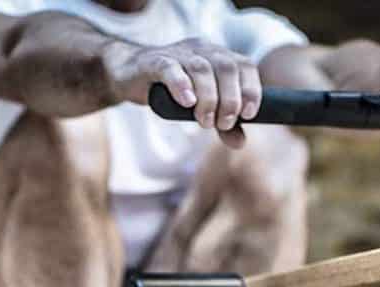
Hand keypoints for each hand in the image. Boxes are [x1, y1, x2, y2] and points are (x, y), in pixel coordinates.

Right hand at [102, 38, 261, 147]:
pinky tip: (187, 102)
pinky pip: (170, 69)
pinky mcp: (154, 62)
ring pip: (201, 68)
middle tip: (223, 124)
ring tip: (204, 122)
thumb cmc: (169, 91)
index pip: (245, 65)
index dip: (251, 90)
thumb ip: (222, 124)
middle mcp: (201, 50)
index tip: (248, 115)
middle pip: (226, 67)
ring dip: (209, 99)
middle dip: (230, 99)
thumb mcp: (199, 108)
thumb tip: (240, 143)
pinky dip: (181, 85)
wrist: (128, 75)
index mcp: (217, 57)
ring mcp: (177, 54)